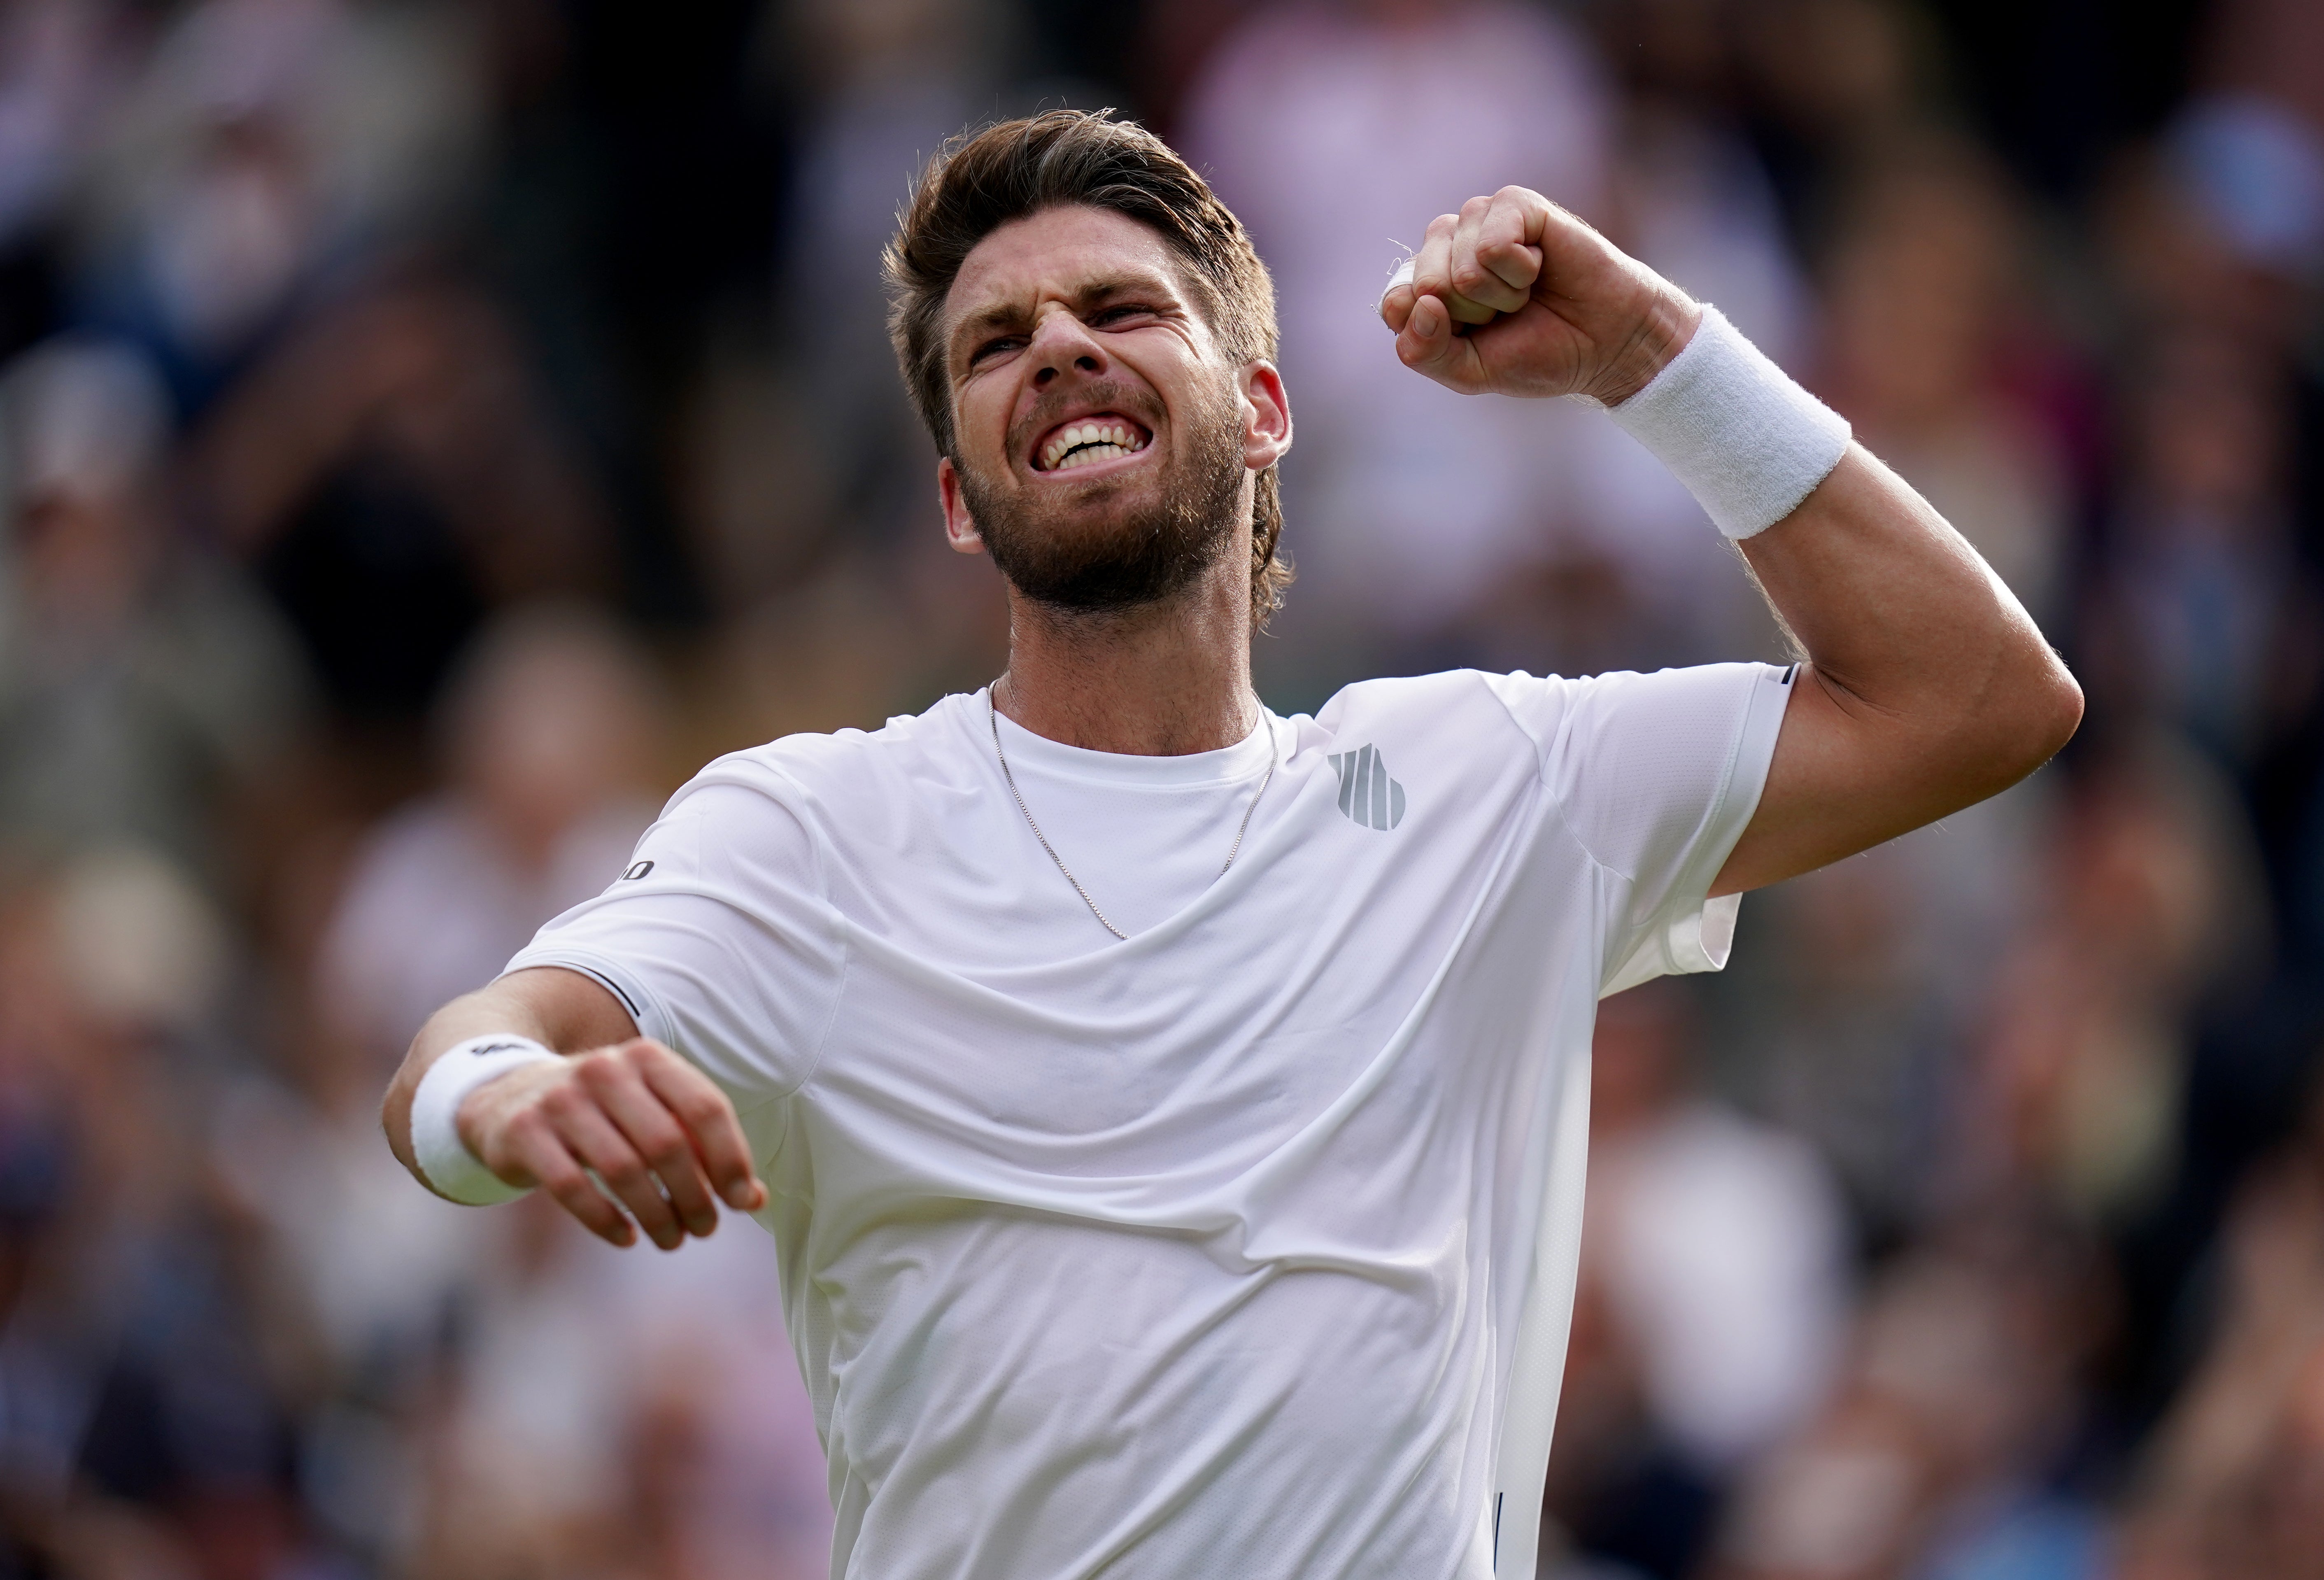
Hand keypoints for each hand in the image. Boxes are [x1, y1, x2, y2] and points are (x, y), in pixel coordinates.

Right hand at [457, 1037, 767, 1248]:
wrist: (506, 1096)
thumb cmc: (603, 1112)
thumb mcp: (653, 1110)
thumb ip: (702, 1147)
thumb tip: (755, 1199)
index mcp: (648, 1057)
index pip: (705, 1108)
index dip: (731, 1159)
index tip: (742, 1201)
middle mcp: (605, 1070)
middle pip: (668, 1144)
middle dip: (694, 1197)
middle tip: (704, 1229)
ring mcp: (561, 1099)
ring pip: (624, 1170)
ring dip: (656, 1216)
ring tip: (671, 1239)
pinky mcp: (525, 1134)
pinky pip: (574, 1188)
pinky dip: (607, 1221)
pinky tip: (626, 1238)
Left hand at [1379, 186, 1700, 404]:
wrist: (1605, 342)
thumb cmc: (1537, 352)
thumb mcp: (1469, 372)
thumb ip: (1425, 352)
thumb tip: (1421, 304)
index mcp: (1427, 285)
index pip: (1395, 303)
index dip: (1436, 331)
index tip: (1476, 336)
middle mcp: (1446, 247)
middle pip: (1426, 286)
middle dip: (1471, 315)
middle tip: (1507, 313)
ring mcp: (1478, 220)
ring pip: (1459, 269)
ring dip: (1499, 295)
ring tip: (1525, 293)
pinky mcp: (1512, 204)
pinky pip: (1493, 246)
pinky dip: (1520, 271)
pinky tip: (1539, 268)